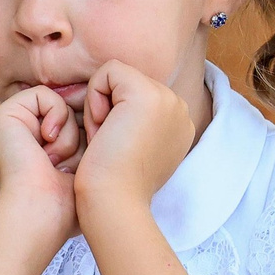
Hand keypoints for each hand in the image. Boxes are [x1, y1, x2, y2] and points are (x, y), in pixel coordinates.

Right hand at [0, 87, 82, 262]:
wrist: (40, 212)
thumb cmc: (68, 204)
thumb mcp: (89, 167)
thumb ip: (95, 140)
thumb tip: (110, 113)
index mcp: (43, 150)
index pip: (79, 125)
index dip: (92, 137)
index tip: (88, 162)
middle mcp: (26, 136)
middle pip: (72, 114)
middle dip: (81, 136)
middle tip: (70, 164)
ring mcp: (14, 124)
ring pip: (62, 105)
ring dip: (68, 134)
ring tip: (55, 161)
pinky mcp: (5, 115)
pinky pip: (46, 96)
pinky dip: (56, 117)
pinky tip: (47, 143)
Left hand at [74, 62, 196, 221]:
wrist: (113, 203)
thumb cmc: (111, 186)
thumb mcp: (131, 149)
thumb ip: (133, 126)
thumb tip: (114, 110)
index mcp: (178, 124)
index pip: (134, 96)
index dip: (113, 116)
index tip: (113, 148)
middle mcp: (180, 109)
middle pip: (126, 84)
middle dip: (107, 109)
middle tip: (107, 145)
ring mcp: (169, 100)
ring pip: (117, 77)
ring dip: (100, 106)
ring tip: (105, 139)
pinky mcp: (148, 94)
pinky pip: (109, 71)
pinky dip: (94, 97)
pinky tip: (101, 129)